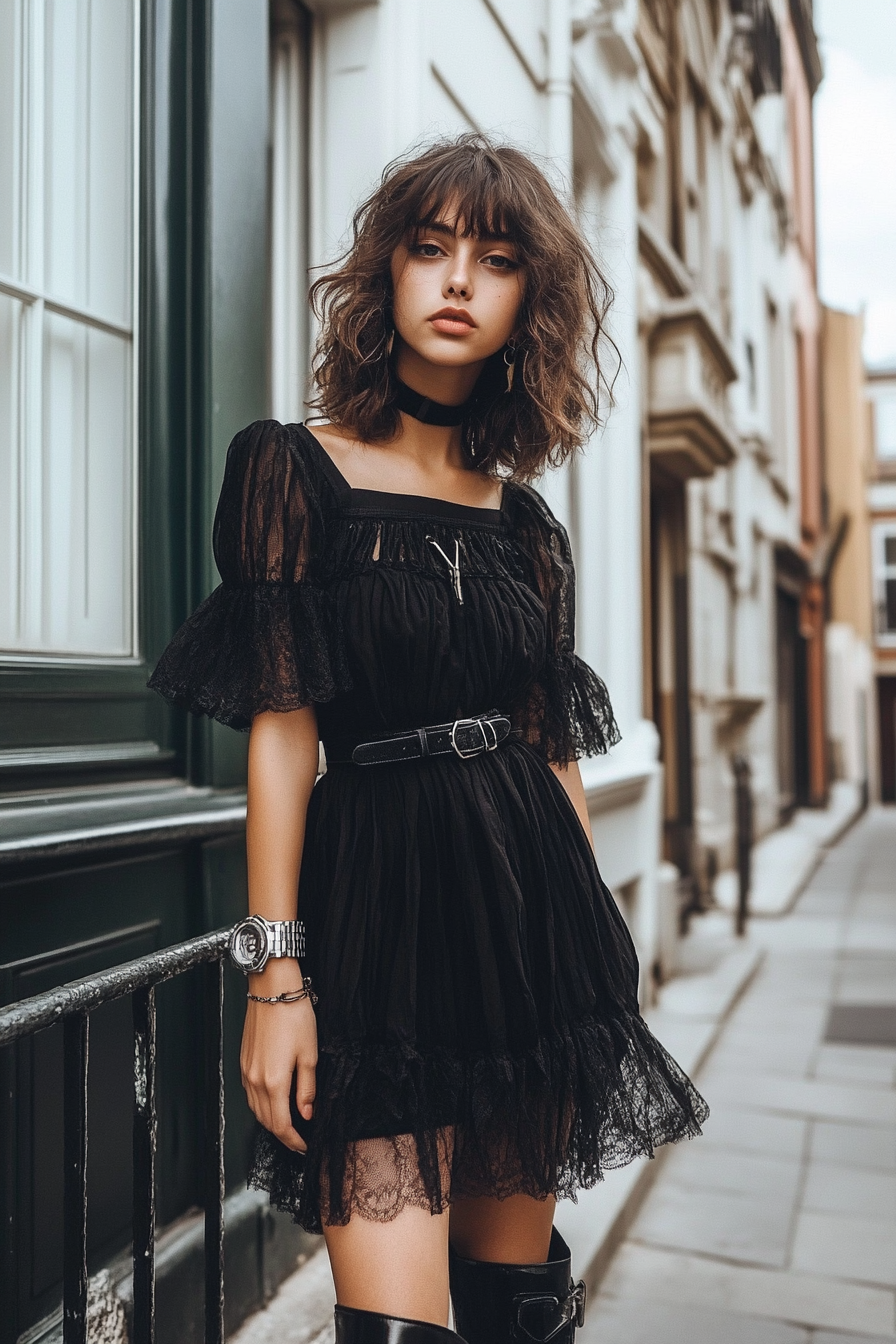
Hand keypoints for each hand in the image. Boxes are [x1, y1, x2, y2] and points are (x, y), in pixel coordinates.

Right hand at [240, 964, 317, 1153]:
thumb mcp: (310, 1054)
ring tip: (288, 1125)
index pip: (281, 1125)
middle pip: (266, 1121)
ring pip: (256, 1109)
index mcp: (274, 1082)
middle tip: (299, 1140)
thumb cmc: (294, 1017)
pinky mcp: (243, 1062)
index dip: (293, 1141)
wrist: (272, 990)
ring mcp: (246, 1072)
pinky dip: (261, 1105)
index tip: (304, 1147)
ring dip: (271, 1121)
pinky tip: (273, 1102)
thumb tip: (307, 1113)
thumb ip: (307, 1088)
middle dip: (283, 1135)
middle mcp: (255, 1081)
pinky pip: (250, 1094)